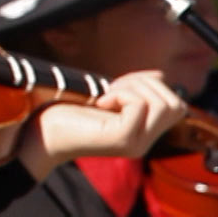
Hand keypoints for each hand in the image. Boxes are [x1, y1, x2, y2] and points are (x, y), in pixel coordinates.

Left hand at [18, 70, 188, 178]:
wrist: (40, 133)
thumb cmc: (68, 112)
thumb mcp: (109, 96)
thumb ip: (134, 89)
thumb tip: (160, 75)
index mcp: (144, 132)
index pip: (177, 105)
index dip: (152, 84)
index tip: (119, 84)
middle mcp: (145, 142)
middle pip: (175, 104)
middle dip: (145, 84)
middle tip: (112, 89)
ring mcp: (136, 143)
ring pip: (164, 104)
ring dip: (133, 88)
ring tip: (107, 95)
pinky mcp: (123, 140)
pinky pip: (140, 106)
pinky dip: (122, 95)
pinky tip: (101, 102)